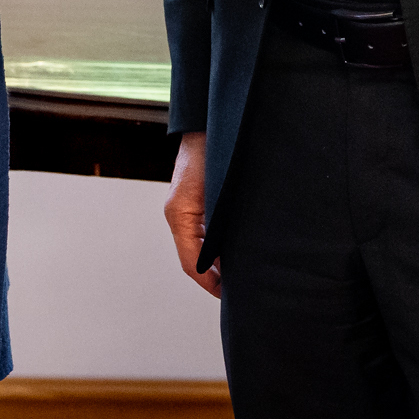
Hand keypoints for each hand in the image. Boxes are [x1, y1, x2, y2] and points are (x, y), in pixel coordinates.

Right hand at [164, 131, 222, 297]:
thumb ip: (221, 225)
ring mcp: (185, 208)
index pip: (191, 262)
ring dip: (216, 262)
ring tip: (240, 276)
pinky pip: (202, 232)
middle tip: (238, 291)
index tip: (226, 295)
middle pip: (193, 258)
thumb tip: (231, 257)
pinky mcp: (195, 202)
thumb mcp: (221, 193)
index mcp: (180, 214)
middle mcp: (179, 214)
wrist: (212, 124)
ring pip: (199, 246)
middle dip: (214, 277)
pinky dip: (216, 246)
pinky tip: (235, 251)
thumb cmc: (217, 152)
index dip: (209, 282)